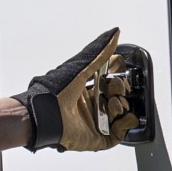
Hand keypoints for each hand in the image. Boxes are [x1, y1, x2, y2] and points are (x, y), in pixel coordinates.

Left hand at [21, 28, 147, 151]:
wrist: (45, 116)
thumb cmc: (56, 91)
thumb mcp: (81, 67)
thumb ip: (99, 52)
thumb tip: (114, 33)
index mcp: (85, 89)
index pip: (109, 82)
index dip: (117, 77)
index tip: (120, 72)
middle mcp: (90, 105)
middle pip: (117, 97)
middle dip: (120, 90)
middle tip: (115, 88)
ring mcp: (95, 122)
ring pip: (120, 114)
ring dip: (123, 105)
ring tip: (113, 103)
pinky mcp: (99, 137)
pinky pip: (120, 133)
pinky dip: (126, 124)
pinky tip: (123, 116)